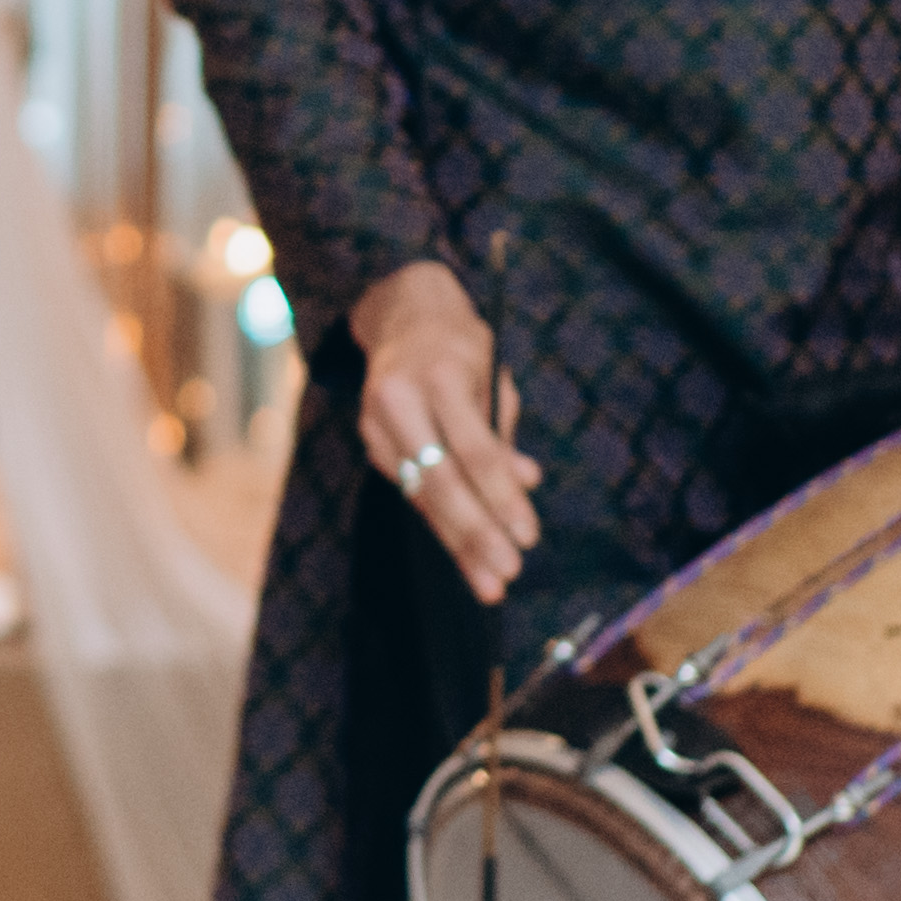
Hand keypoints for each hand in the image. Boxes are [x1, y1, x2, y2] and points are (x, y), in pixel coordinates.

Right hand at [354, 259, 540, 602]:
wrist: (402, 316)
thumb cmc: (462, 348)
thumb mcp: (493, 375)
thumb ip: (504, 431)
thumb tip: (527, 482)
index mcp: (439, 375)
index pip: (474, 449)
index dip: (501, 496)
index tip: (528, 536)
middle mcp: (398, 400)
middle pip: (439, 480)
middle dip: (475, 533)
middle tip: (506, 574)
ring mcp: (376, 423)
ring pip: (420, 494)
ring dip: (457, 543)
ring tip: (489, 583)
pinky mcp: (371, 443)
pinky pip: (410, 491)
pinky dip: (440, 523)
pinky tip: (466, 555)